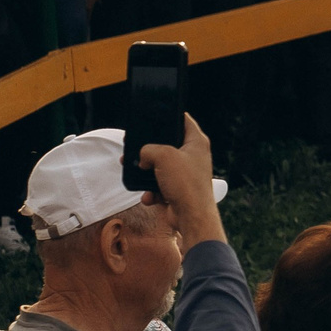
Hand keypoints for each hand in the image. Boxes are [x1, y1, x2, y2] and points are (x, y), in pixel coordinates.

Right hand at [139, 113, 225, 248]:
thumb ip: (148, 149)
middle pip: (166, 145)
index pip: (183, 121)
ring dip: (145, 172)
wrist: (191, 217)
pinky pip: (158, 186)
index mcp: (196, 142)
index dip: (170, 115)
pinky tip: (150, 196)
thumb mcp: (163, 156)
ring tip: (133, 171)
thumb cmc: (186, 184)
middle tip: (134, 147)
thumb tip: (143, 157)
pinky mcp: (177, 189)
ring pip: (159, 167)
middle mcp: (192, 156)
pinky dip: (151, 191)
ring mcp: (185, 174)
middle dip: (149, 148)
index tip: (155, 113)